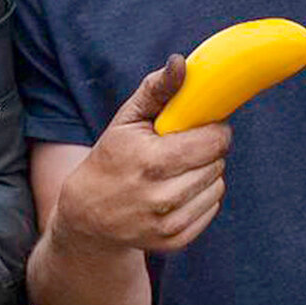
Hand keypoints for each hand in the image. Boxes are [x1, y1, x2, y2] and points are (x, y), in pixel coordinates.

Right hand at [50, 56, 231, 255]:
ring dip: (206, 174)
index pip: (213, 142)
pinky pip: (211, 208)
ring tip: (179, 170)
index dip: (214, 129)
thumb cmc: (112, 157)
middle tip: (186, 148)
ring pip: (217, 186)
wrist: (88, 214)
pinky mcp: (175, 241)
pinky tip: (178, 191)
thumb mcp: (126, 120)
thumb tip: (180, 63)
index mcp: (150, 161)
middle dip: (208, 151)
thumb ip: (155, 90)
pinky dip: (201, 197)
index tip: (203, 126)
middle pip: (217, 163)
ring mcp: (167, 223)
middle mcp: (160, 197)